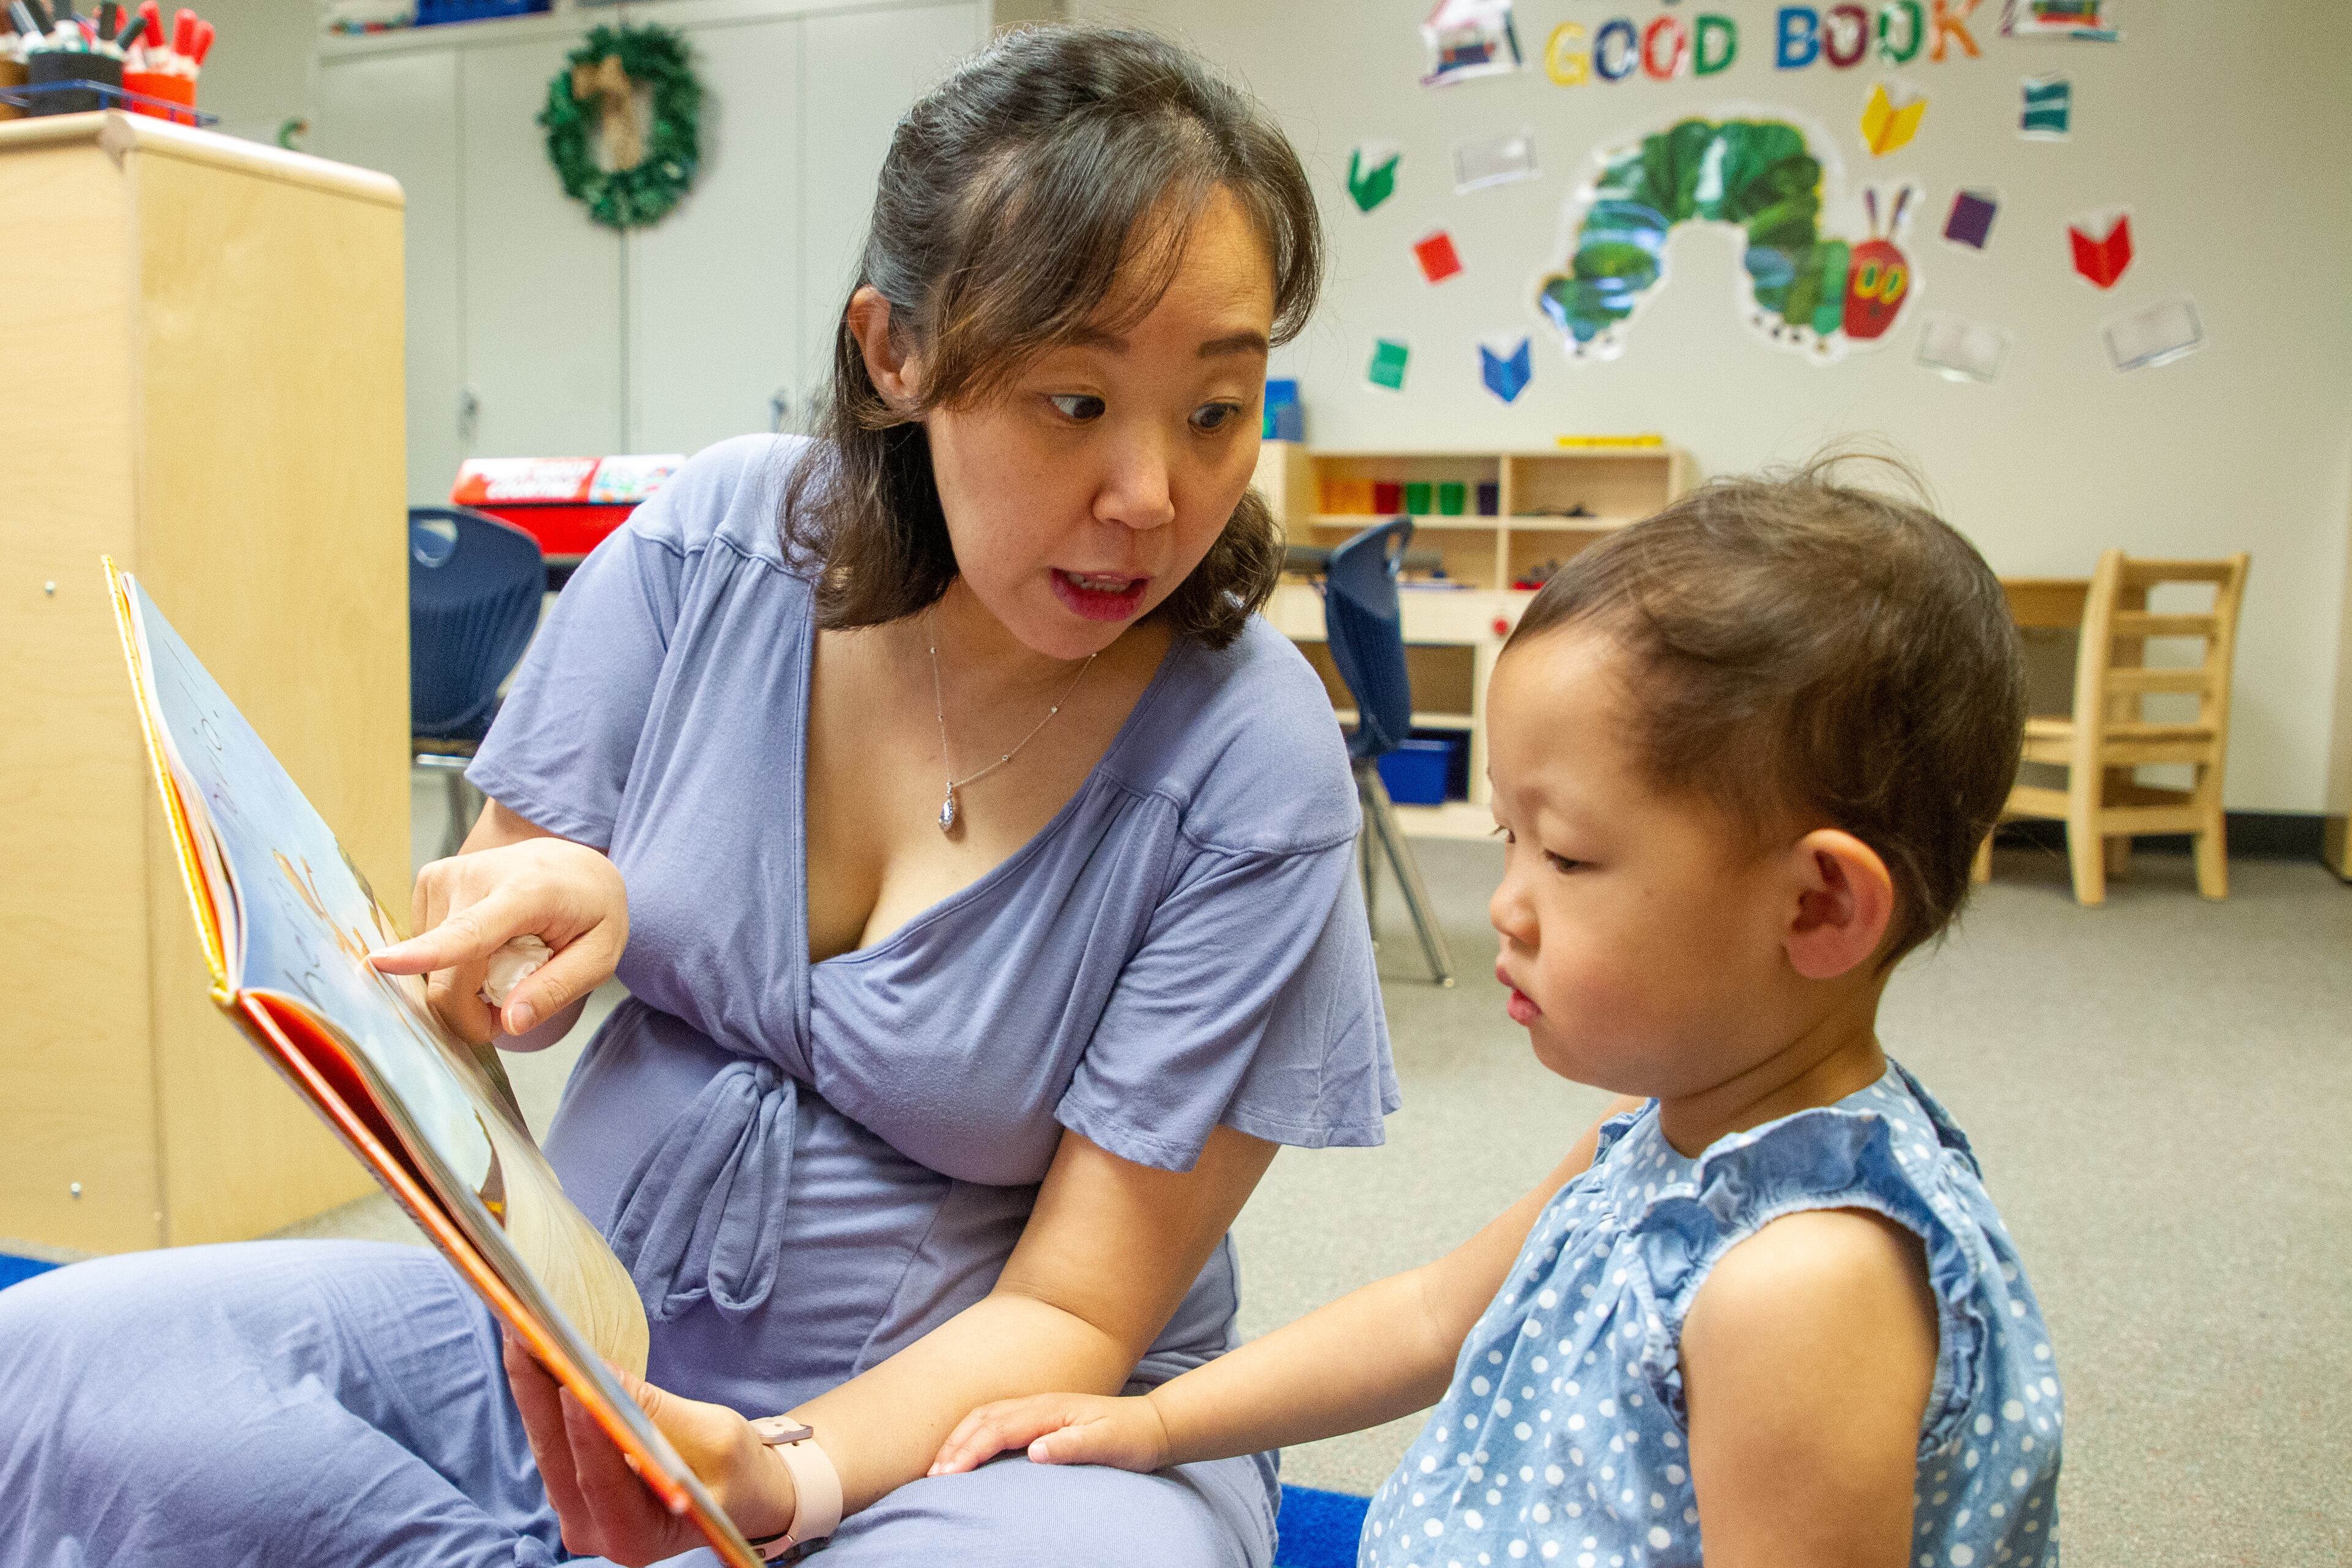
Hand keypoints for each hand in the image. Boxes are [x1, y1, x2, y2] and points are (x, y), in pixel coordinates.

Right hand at [369, 836, 627, 1042]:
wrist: (573, 861)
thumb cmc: (591, 909)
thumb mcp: (599, 955)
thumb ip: (556, 991)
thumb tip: (510, 1024)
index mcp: (525, 893)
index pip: (470, 931)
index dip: (425, 954)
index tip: (381, 963)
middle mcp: (476, 876)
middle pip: (446, 978)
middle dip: (473, 1010)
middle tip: (516, 998)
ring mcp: (445, 875)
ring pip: (433, 969)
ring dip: (467, 982)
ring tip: (507, 953)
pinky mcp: (429, 881)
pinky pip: (428, 950)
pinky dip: (454, 960)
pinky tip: (486, 941)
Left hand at [502, 1331, 794, 1563]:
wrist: (736, 1492)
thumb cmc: (735, 1472)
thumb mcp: (713, 1438)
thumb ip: (654, 1410)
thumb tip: (599, 1369)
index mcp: (636, 1536)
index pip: (601, 1480)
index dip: (584, 1432)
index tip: (571, 1381)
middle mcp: (593, 1532)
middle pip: (556, 1456)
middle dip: (537, 1390)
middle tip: (521, 1327)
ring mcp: (575, 1510)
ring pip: (545, 1442)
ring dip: (533, 1384)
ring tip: (520, 1325)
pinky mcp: (570, 1484)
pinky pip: (550, 1436)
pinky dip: (542, 1392)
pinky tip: (534, 1350)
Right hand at [928, 1393, 1171, 1476]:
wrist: (1152, 1425)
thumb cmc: (1130, 1438)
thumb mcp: (1109, 1444)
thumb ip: (1072, 1446)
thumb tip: (1034, 1451)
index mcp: (1050, 1410)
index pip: (998, 1428)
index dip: (970, 1451)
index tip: (948, 1476)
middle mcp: (1039, 1404)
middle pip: (983, 1417)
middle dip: (954, 1444)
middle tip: (931, 1476)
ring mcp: (1037, 1408)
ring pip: (985, 1416)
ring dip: (959, 1438)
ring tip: (939, 1466)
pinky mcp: (1039, 1417)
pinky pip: (996, 1421)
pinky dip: (972, 1434)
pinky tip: (965, 1452)